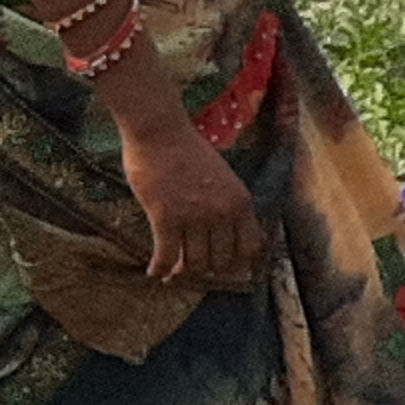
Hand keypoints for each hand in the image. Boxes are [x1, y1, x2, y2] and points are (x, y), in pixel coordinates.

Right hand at [120, 118, 267, 287]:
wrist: (160, 131)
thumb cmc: (188, 151)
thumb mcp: (223, 178)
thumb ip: (227, 205)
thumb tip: (220, 236)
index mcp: (240, 201)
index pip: (250, 247)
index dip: (237, 262)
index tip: (223, 265)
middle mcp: (222, 212)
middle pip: (221, 261)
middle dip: (207, 268)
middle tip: (193, 268)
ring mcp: (194, 216)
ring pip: (194, 263)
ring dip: (182, 272)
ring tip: (173, 272)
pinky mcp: (166, 218)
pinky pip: (166, 256)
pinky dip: (159, 268)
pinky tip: (154, 271)